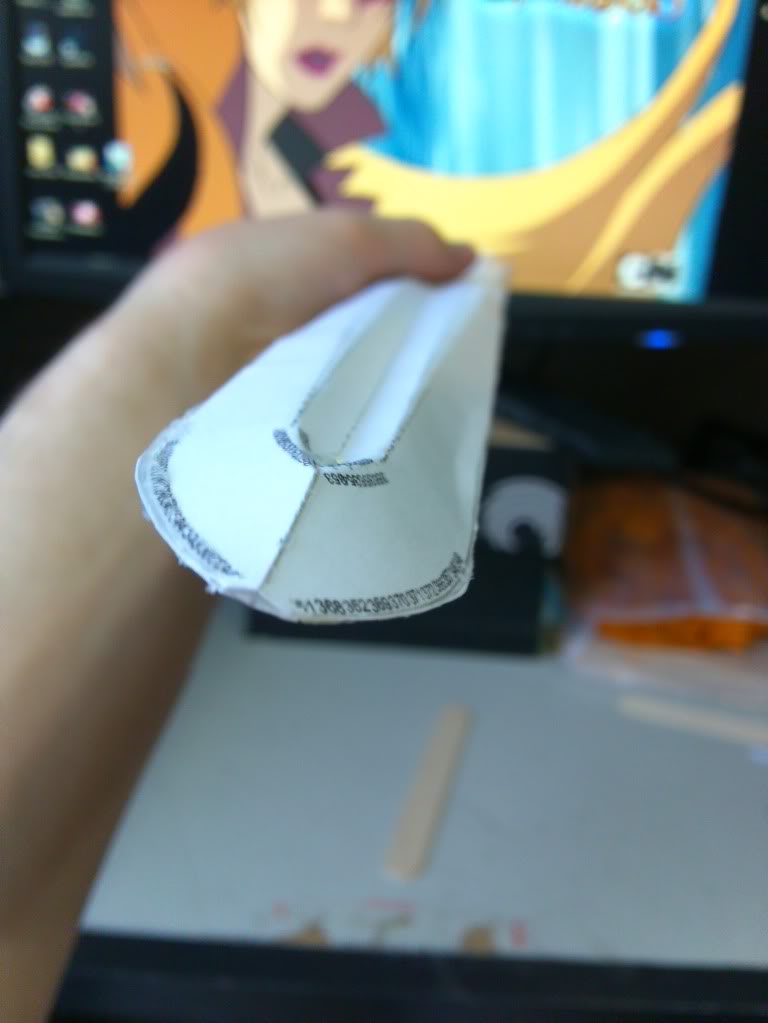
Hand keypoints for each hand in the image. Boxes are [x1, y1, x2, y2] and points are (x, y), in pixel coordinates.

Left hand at [119, 210, 473, 405]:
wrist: (190, 355)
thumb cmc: (267, 277)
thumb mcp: (348, 237)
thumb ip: (411, 243)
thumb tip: (472, 258)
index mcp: (285, 264)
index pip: (359, 275)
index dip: (405, 289)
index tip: (450, 316)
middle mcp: (275, 315)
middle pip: (355, 329)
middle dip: (396, 346)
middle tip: (444, 372)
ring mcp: (267, 370)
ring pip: (342, 379)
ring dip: (376, 392)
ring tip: (424, 414)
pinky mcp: (264, 422)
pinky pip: (322, 422)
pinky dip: (350, 426)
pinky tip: (383, 441)